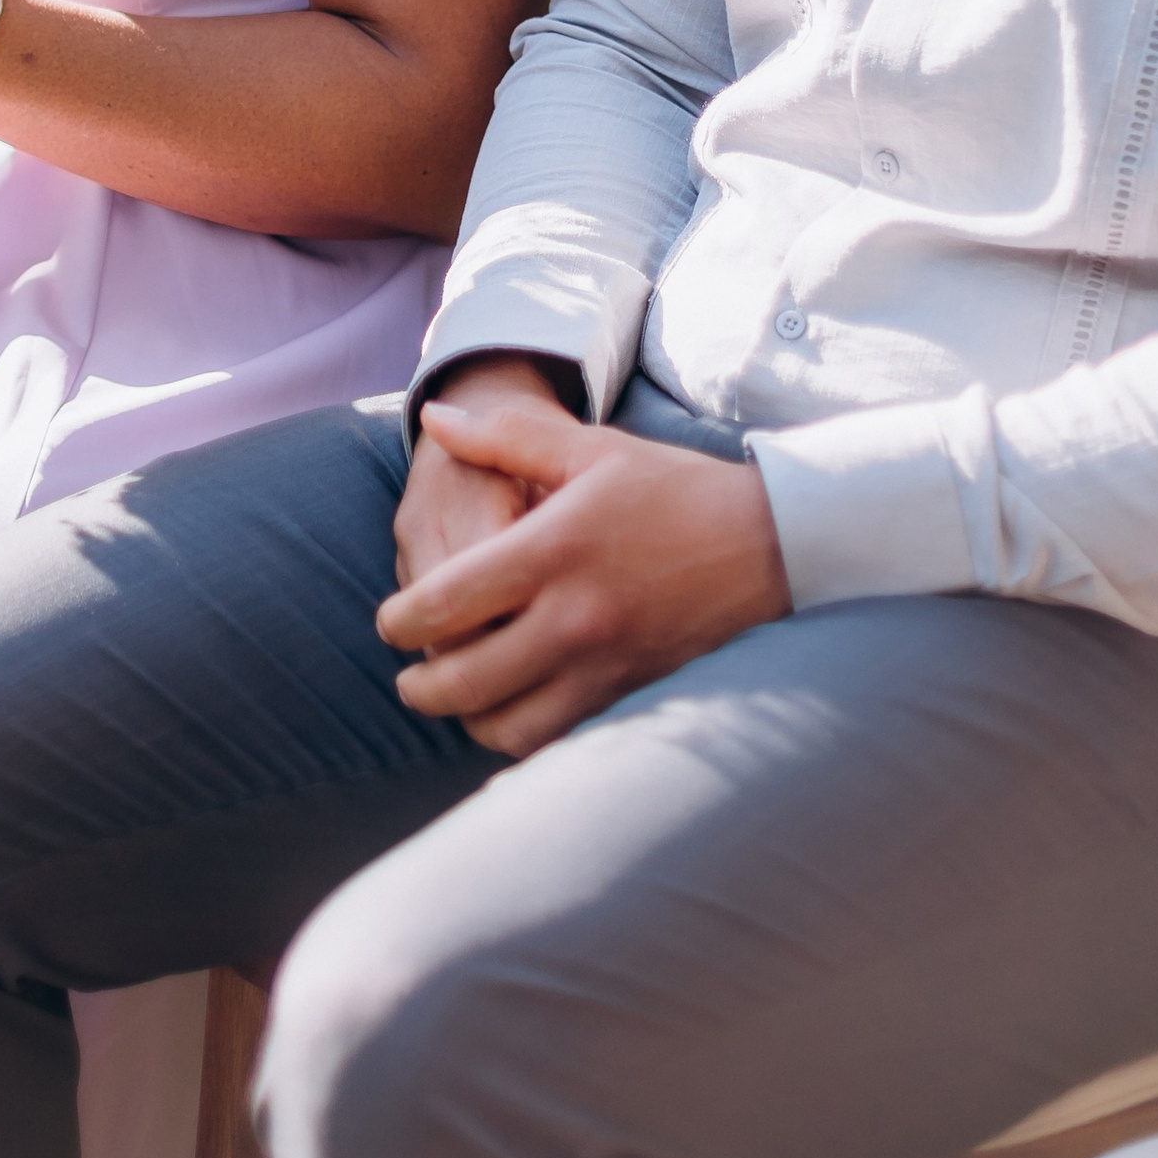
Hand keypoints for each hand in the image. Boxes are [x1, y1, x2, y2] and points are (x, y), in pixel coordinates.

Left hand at [377, 390, 789, 759]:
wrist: (766, 542)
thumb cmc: (670, 489)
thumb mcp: (587, 449)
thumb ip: (502, 437)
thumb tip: (432, 419)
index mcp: (553, 551)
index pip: (447, 604)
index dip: (400, 622)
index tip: (390, 623)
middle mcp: (574, 617)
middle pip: (464, 682)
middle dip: (420, 688)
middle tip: (409, 678)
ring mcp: (605, 664)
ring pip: (508, 727)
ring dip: (469, 720)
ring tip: (458, 700)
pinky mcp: (631, 693)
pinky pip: (559, 738)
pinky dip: (524, 735)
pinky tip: (513, 712)